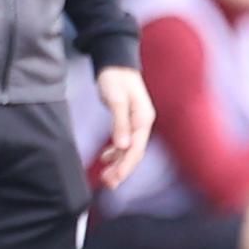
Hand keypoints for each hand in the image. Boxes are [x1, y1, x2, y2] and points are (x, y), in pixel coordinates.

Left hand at [91, 65, 155, 190]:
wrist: (116, 64)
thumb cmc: (116, 79)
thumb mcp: (116, 100)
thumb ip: (120, 123)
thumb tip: (123, 146)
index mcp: (143, 120)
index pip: (136, 149)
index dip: (126, 166)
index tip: (115, 178)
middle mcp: (142, 124)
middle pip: (134, 153)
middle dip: (122, 170)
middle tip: (108, 184)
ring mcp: (136, 124)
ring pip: (128, 150)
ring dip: (118, 164)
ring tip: (105, 177)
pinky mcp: (127, 122)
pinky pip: (123, 142)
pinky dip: (115, 152)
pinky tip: (105, 158)